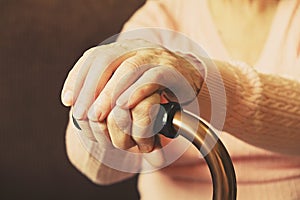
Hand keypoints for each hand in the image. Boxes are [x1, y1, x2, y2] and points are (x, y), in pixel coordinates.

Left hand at [61, 39, 203, 153]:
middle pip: (106, 59)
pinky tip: (123, 106)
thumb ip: (108, 85)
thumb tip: (80, 99)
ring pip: (128, 67)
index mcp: (124, 48)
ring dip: (109, 93)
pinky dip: (136, 91)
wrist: (191, 78)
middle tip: (81, 113)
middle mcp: (137, 47)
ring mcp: (156, 56)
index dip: (77, 77)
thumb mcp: (128, 81)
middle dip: (89, 87)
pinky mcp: (172, 69)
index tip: (67, 100)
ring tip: (97, 115)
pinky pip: (153, 77)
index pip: (94, 56)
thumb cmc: (155, 85)